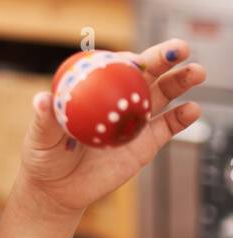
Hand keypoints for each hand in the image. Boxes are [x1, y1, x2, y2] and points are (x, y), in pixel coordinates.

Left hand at [19, 39, 205, 215]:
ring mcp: (135, 118)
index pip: (114, 66)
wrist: (59, 189)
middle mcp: (118, 98)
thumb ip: (45, 119)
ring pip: (162, 95)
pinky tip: (193, 109)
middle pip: (145, 74)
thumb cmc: (45, 156)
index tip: (136, 59)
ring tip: (196, 72)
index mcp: (93, 88)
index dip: (128, 59)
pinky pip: (167, 127)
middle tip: (180, 48)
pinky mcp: (147, 142)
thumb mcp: (41, 138)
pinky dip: (182, 117)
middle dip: (164, 58)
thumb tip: (42, 100)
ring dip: (181, 81)